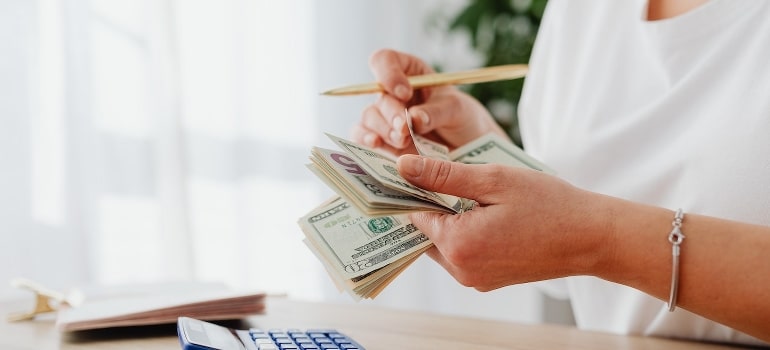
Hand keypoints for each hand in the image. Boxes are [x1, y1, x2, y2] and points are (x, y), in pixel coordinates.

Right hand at [352, 49, 507, 154]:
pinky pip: (364, 136)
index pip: (385, 61)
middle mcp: (393, 93)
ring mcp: (385, 117)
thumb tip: (413, 118)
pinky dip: (366, 139)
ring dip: (383, 129)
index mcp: (410, 73)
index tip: (404, 93)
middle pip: (378, 95)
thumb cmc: (463, 119)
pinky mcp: (383, 140)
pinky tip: (375, 143)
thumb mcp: (457, 109)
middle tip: (405, 127)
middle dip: (391, 112)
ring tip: (403, 141)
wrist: (468, 148)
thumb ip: (436, 111)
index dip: (388, 73)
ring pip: (369, 117)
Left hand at [396, 154, 610, 290]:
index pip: (413, 214)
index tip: (412, 169)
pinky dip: (463, 233)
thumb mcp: (493, 180)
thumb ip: (443, 175)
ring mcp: (474, 279)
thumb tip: (402, 166)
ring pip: (442, 244)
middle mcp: (461, 270)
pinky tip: (482, 212)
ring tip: (466, 192)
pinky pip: (461, 255)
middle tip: (439, 175)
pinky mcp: (487, 281)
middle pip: (424, 232)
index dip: (411, 189)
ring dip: (447, 219)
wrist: (591, 238)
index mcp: (458, 244)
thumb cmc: (548, 204)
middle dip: (428, 204)